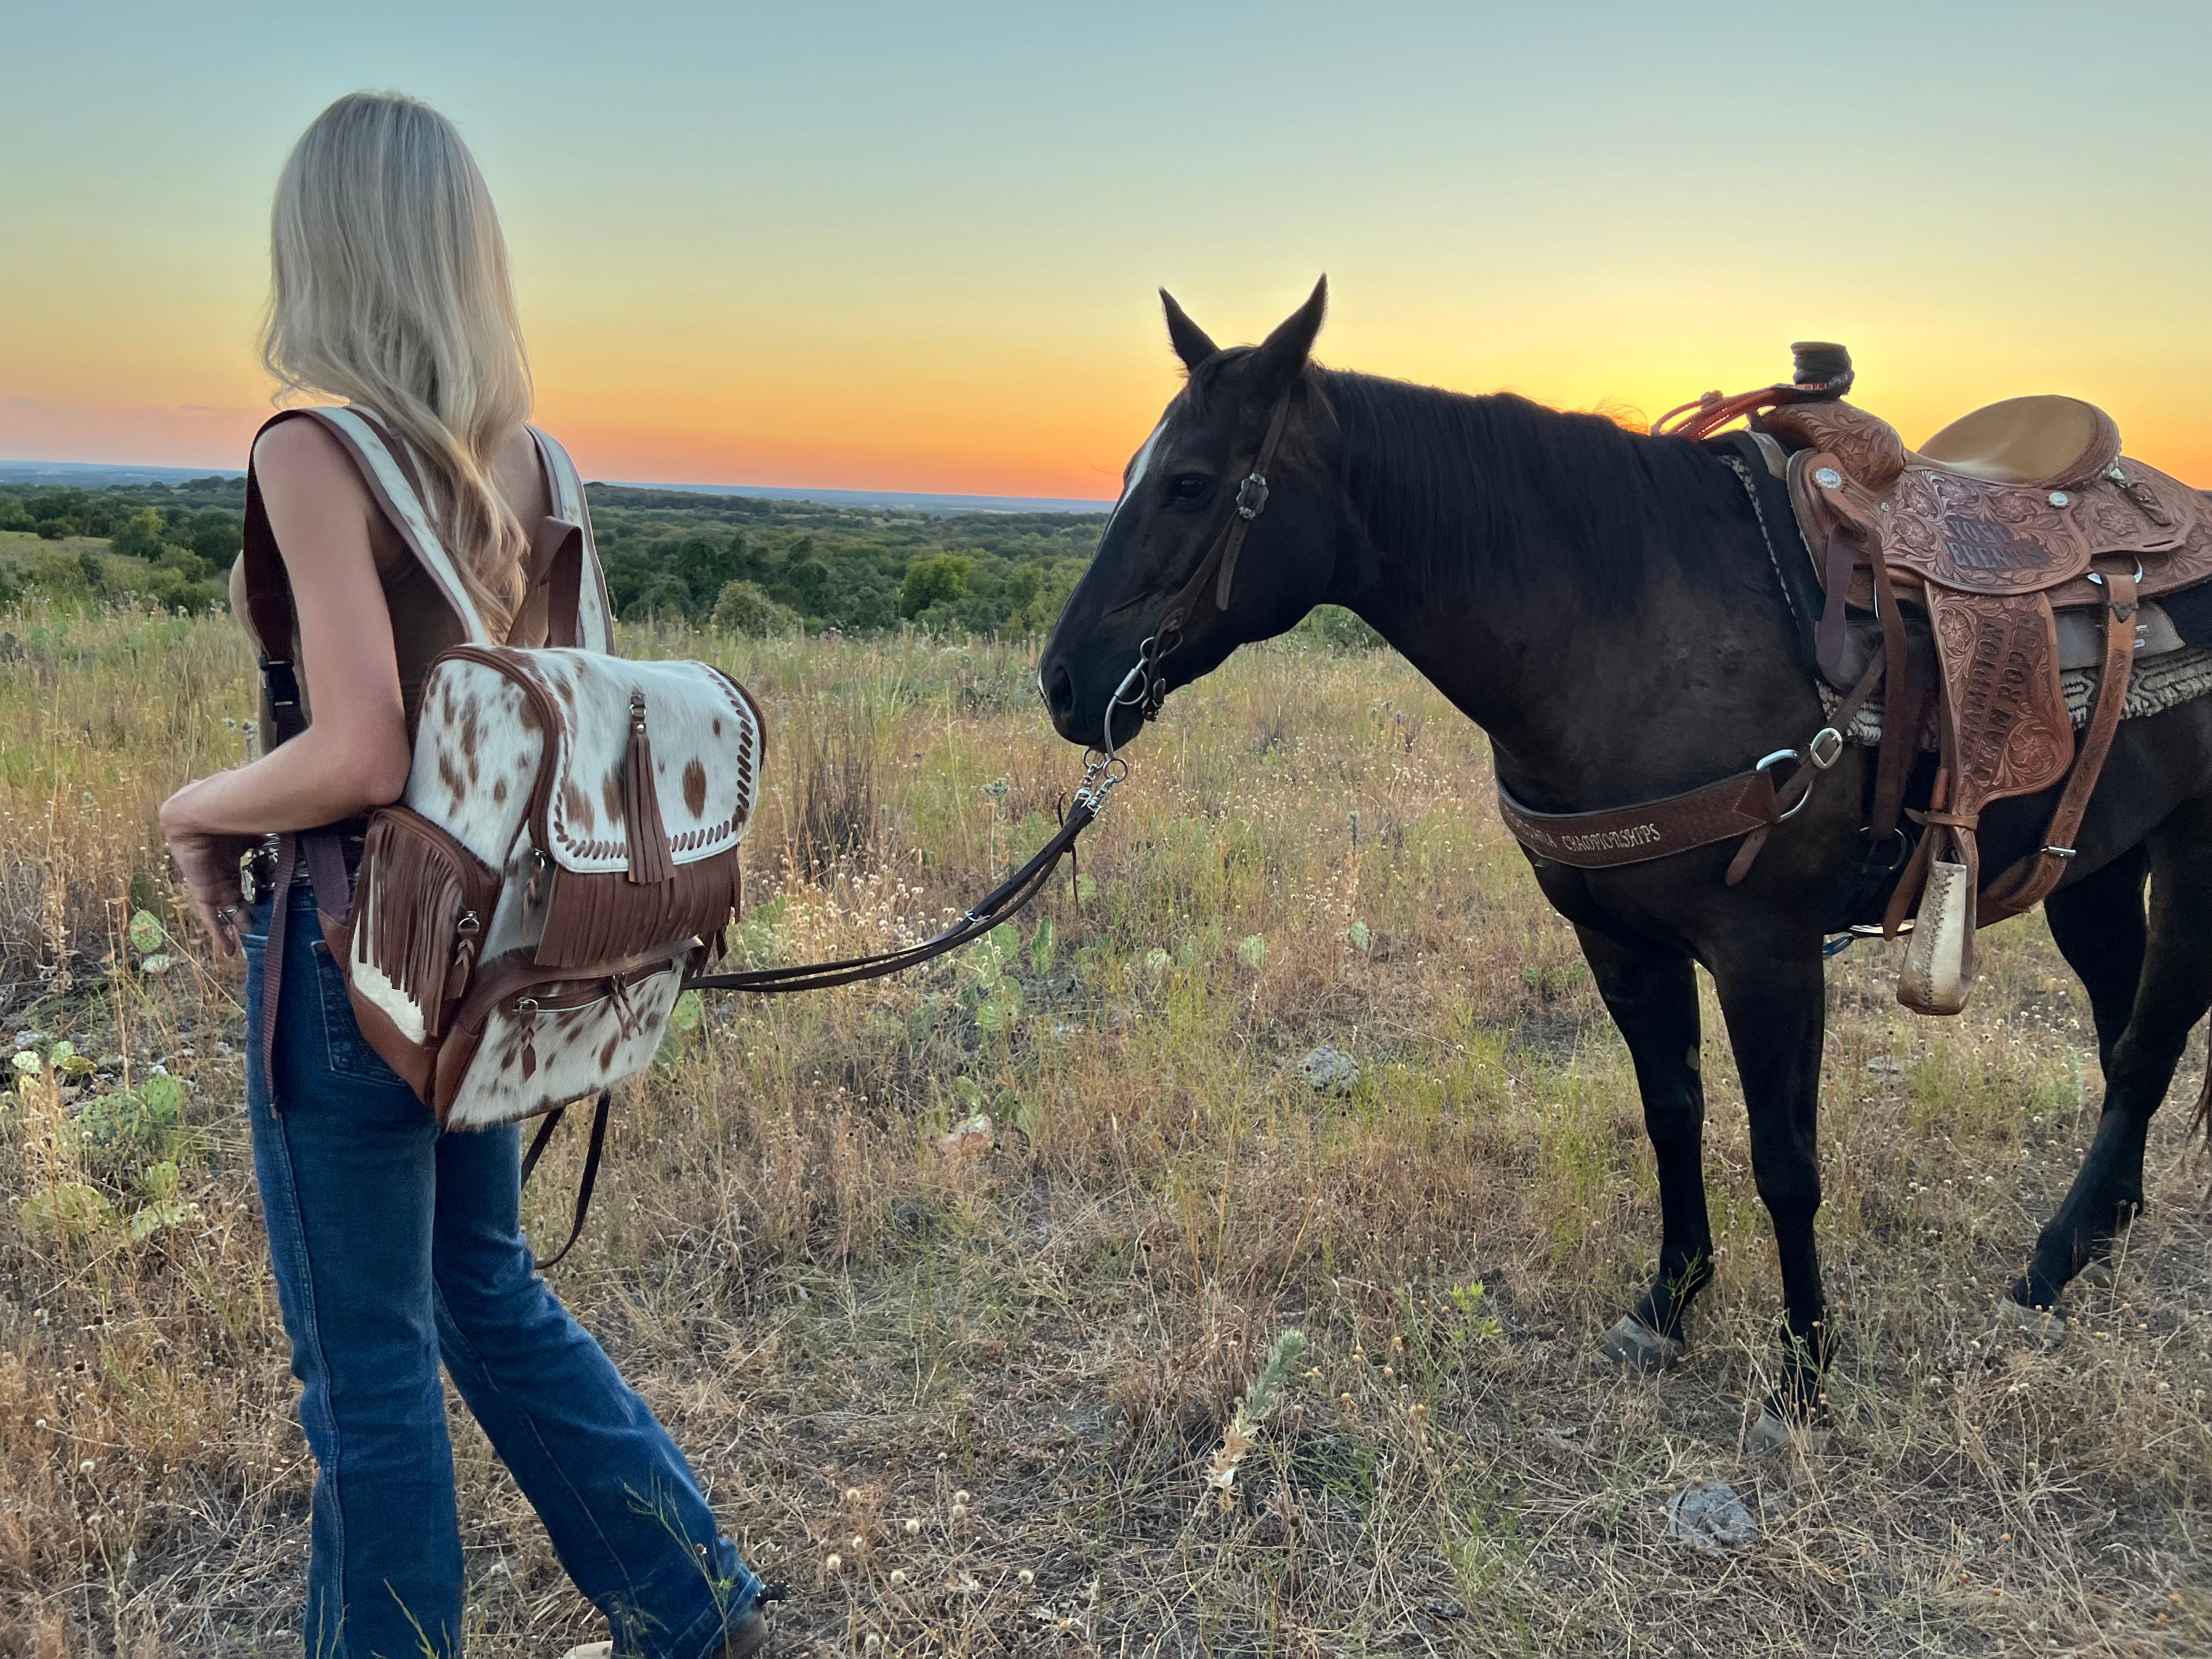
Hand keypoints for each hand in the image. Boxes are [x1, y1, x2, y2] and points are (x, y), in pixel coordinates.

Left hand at [159, 782, 252, 956]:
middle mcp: (217, 866)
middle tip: (258, 921)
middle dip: (243, 908)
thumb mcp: (255, 824)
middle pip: (231, 892)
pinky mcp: (202, 889)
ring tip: (247, 938)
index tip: (264, 895)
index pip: (239, 872)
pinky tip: (228, 949)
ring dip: (235, 923)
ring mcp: (208, 879)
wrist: (200, 810)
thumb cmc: (230, 809)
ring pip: (223, 907)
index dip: (252, 884)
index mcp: (229, 850)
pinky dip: (218, 933)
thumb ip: (266, 833)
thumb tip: (282, 835)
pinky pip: (210, 915)